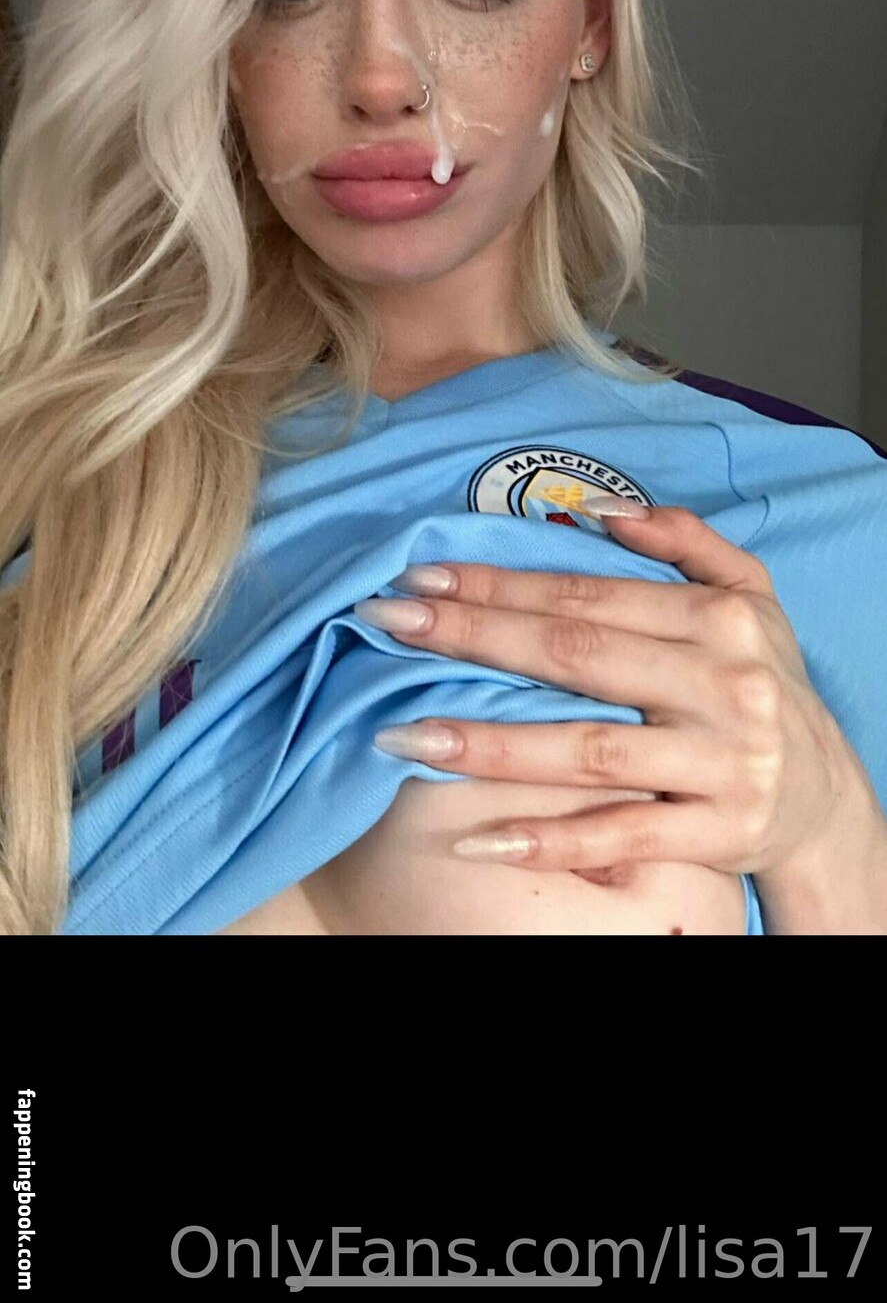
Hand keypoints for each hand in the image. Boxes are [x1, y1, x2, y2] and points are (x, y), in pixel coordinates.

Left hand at [356, 507, 853, 878]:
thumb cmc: (763, 683)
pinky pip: (621, 833)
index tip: (422, 578)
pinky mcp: (719, 831)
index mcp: (716, 617)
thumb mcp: (750, 595)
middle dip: (473, 637)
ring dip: (489, 742)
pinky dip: (549, 840)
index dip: (500, 585)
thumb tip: (605, 509)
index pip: (587, 594)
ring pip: (587, 749)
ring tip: (404, 732)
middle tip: (389, 624)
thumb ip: (687, 539)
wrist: (829, 798)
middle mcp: (720, 683)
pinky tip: (479, 838)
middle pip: (576, 657)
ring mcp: (720, 761)